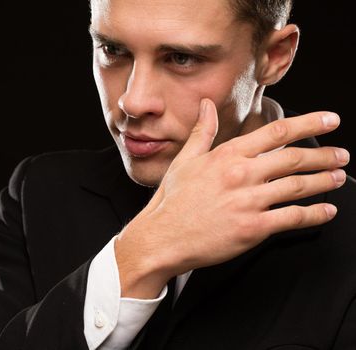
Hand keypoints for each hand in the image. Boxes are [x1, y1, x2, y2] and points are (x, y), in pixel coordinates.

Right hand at [115, 98, 349, 298]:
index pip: (277, 132)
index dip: (309, 124)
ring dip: (324, 181)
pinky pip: (292, 218)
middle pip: (294, 158)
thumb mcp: (185, 160)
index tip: (329, 120)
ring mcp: (248, 201)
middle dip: (324, 155)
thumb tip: (206, 105)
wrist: (163, 237)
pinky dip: (315, 214)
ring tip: (338, 178)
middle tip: (341, 154)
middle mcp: (241, 174)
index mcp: (227, 155)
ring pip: (298, 186)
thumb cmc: (172, 201)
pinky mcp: (253, 228)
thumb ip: (202, 132)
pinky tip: (327, 211)